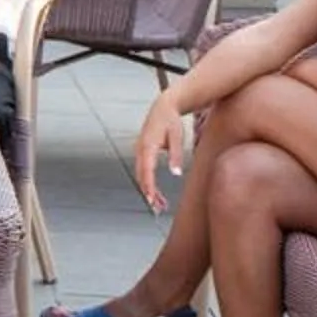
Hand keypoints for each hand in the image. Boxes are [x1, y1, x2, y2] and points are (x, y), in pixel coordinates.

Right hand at [132, 91, 191, 213]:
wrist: (163, 107)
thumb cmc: (171, 121)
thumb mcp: (177, 136)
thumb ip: (175, 155)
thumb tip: (176, 174)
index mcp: (148, 145)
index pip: (146, 170)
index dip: (148, 186)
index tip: (152, 200)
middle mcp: (140, 149)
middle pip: (141, 175)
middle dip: (149, 193)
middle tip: (158, 209)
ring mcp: (139, 151)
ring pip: (141, 175)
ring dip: (149, 190)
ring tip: (161, 206)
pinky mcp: (142, 153)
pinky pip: (143, 171)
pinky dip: (149, 183)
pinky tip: (158, 194)